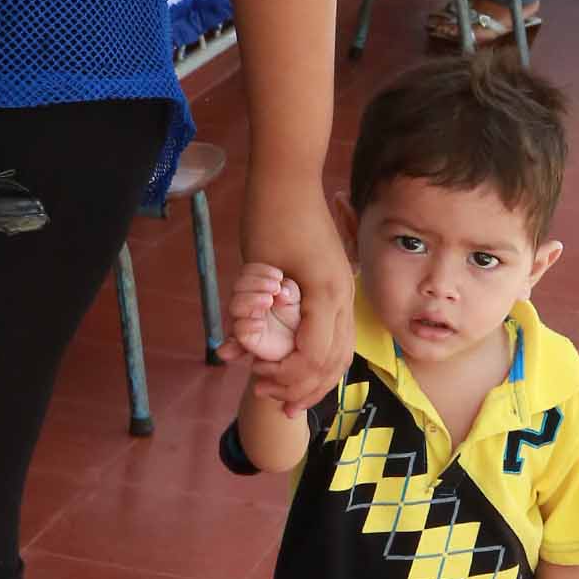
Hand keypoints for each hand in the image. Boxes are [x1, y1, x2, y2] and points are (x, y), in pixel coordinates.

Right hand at [224, 267, 300, 363]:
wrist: (296, 343)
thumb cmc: (293, 317)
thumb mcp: (295, 299)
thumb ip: (289, 290)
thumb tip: (281, 289)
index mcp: (255, 288)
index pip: (247, 272)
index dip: (260, 271)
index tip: (279, 276)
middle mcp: (246, 302)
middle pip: (238, 286)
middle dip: (257, 283)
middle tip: (275, 287)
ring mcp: (244, 319)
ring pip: (235, 306)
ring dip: (251, 299)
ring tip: (270, 300)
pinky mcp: (246, 338)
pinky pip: (239, 330)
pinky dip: (248, 324)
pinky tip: (261, 323)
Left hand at [237, 186, 354, 412]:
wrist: (289, 176)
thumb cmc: (269, 215)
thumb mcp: (256, 267)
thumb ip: (249, 313)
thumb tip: (232, 352)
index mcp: (325, 294)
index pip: (315, 357)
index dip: (288, 378)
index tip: (260, 382)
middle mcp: (343, 295)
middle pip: (334, 362)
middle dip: (304, 388)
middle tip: (273, 402)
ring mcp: (345, 290)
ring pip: (342, 351)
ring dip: (317, 379)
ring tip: (290, 398)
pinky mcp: (339, 285)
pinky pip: (338, 334)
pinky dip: (322, 357)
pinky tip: (303, 367)